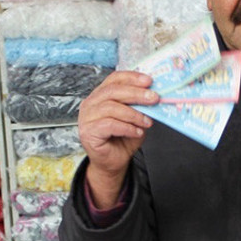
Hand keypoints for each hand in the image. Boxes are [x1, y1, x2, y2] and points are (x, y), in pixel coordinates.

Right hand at [78, 70, 159, 207]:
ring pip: (111, 108)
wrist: (113, 162)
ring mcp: (86, 118)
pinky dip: (127, 127)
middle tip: (153, 98)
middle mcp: (91, 103)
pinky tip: (137, 132)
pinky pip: (109, 124)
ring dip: (133, 114)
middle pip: (113, 91)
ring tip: (146, 121)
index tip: (149, 80)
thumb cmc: (122, 139)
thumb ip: (140, 105)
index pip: (114, 79)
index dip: (132, 77)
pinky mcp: (88, 132)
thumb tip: (154, 94)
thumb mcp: (135, 118)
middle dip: (136, 93)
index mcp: (100, 95)